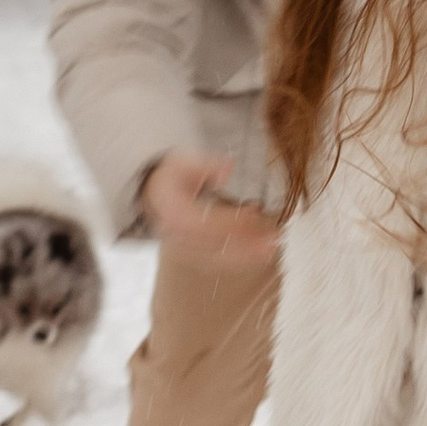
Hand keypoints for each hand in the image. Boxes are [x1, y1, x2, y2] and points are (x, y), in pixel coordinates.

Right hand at [141, 150, 281, 271]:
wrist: (154, 195)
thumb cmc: (172, 177)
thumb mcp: (184, 162)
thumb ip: (207, 165)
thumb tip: (228, 168)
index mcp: (173, 213)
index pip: (206, 222)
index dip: (232, 220)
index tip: (256, 212)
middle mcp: (177, 236)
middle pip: (214, 244)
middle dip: (245, 244)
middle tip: (272, 238)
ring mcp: (185, 248)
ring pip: (217, 258)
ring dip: (246, 257)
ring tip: (271, 250)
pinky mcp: (193, 255)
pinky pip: (217, 263)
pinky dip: (239, 262)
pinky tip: (259, 256)